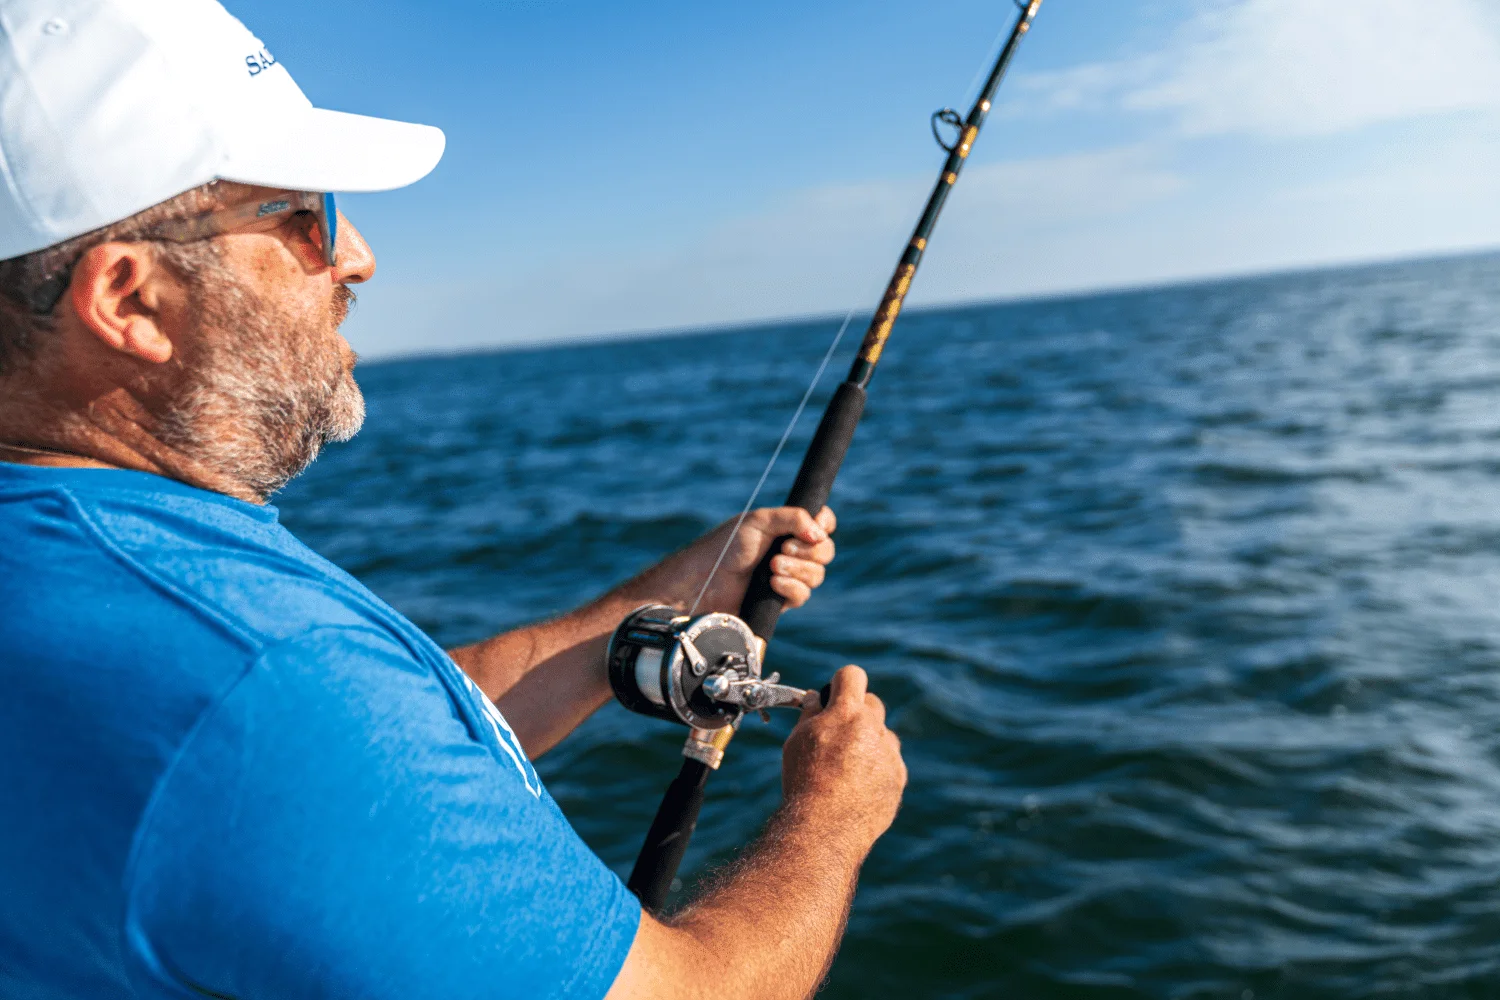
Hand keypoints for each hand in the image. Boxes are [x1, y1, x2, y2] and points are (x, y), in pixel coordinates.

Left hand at [659, 506, 836, 615]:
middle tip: (783, 548)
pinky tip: (772, 583)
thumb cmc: (728, 546)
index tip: (816, 526)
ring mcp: (789, 576)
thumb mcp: (760, 521)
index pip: (823, 523)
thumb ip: (793, 518)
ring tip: (772, 566)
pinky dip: (791, 587)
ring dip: (798, 569)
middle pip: (826, 551)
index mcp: (789, 528)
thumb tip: (820, 533)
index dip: (824, 524)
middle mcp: (793, 552)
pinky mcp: (782, 600)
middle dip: (809, 550)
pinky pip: (803, 594)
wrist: (707, 579)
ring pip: (817, 575)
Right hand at [781, 665, 906, 856]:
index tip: (834, 695)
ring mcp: (890, 753)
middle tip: (837, 733)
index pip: (852, 675)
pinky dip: (877, 768)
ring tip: (845, 767)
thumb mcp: (797, 740)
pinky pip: (890, 762)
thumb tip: (817, 697)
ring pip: (883, 735)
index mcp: (847, 712)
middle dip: (856, 711)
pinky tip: (856, 786)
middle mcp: (874, 728)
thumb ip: (811, 712)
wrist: (825, 826)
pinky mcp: (899, 777)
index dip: (840, 683)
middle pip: (872, 703)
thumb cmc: (804, 781)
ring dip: (869, 742)